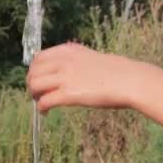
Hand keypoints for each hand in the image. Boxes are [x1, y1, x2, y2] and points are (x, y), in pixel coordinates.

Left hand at [26, 43, 150, 111]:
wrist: (131, 81)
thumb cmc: (117, 72)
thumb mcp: (91, 57)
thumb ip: (74, 61)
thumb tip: (62, 71)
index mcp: (69, 50)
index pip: (39, 57)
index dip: (34, 70)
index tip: (38, 79)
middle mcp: (64, 61)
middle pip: (33, 71)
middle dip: (31, 83)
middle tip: (37, 94)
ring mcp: (66, 77)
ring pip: (34, 85)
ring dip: (34, 95)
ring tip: (41, 102)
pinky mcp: (69, 94)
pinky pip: (45, 101)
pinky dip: (41, 108)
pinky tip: (45, 112)